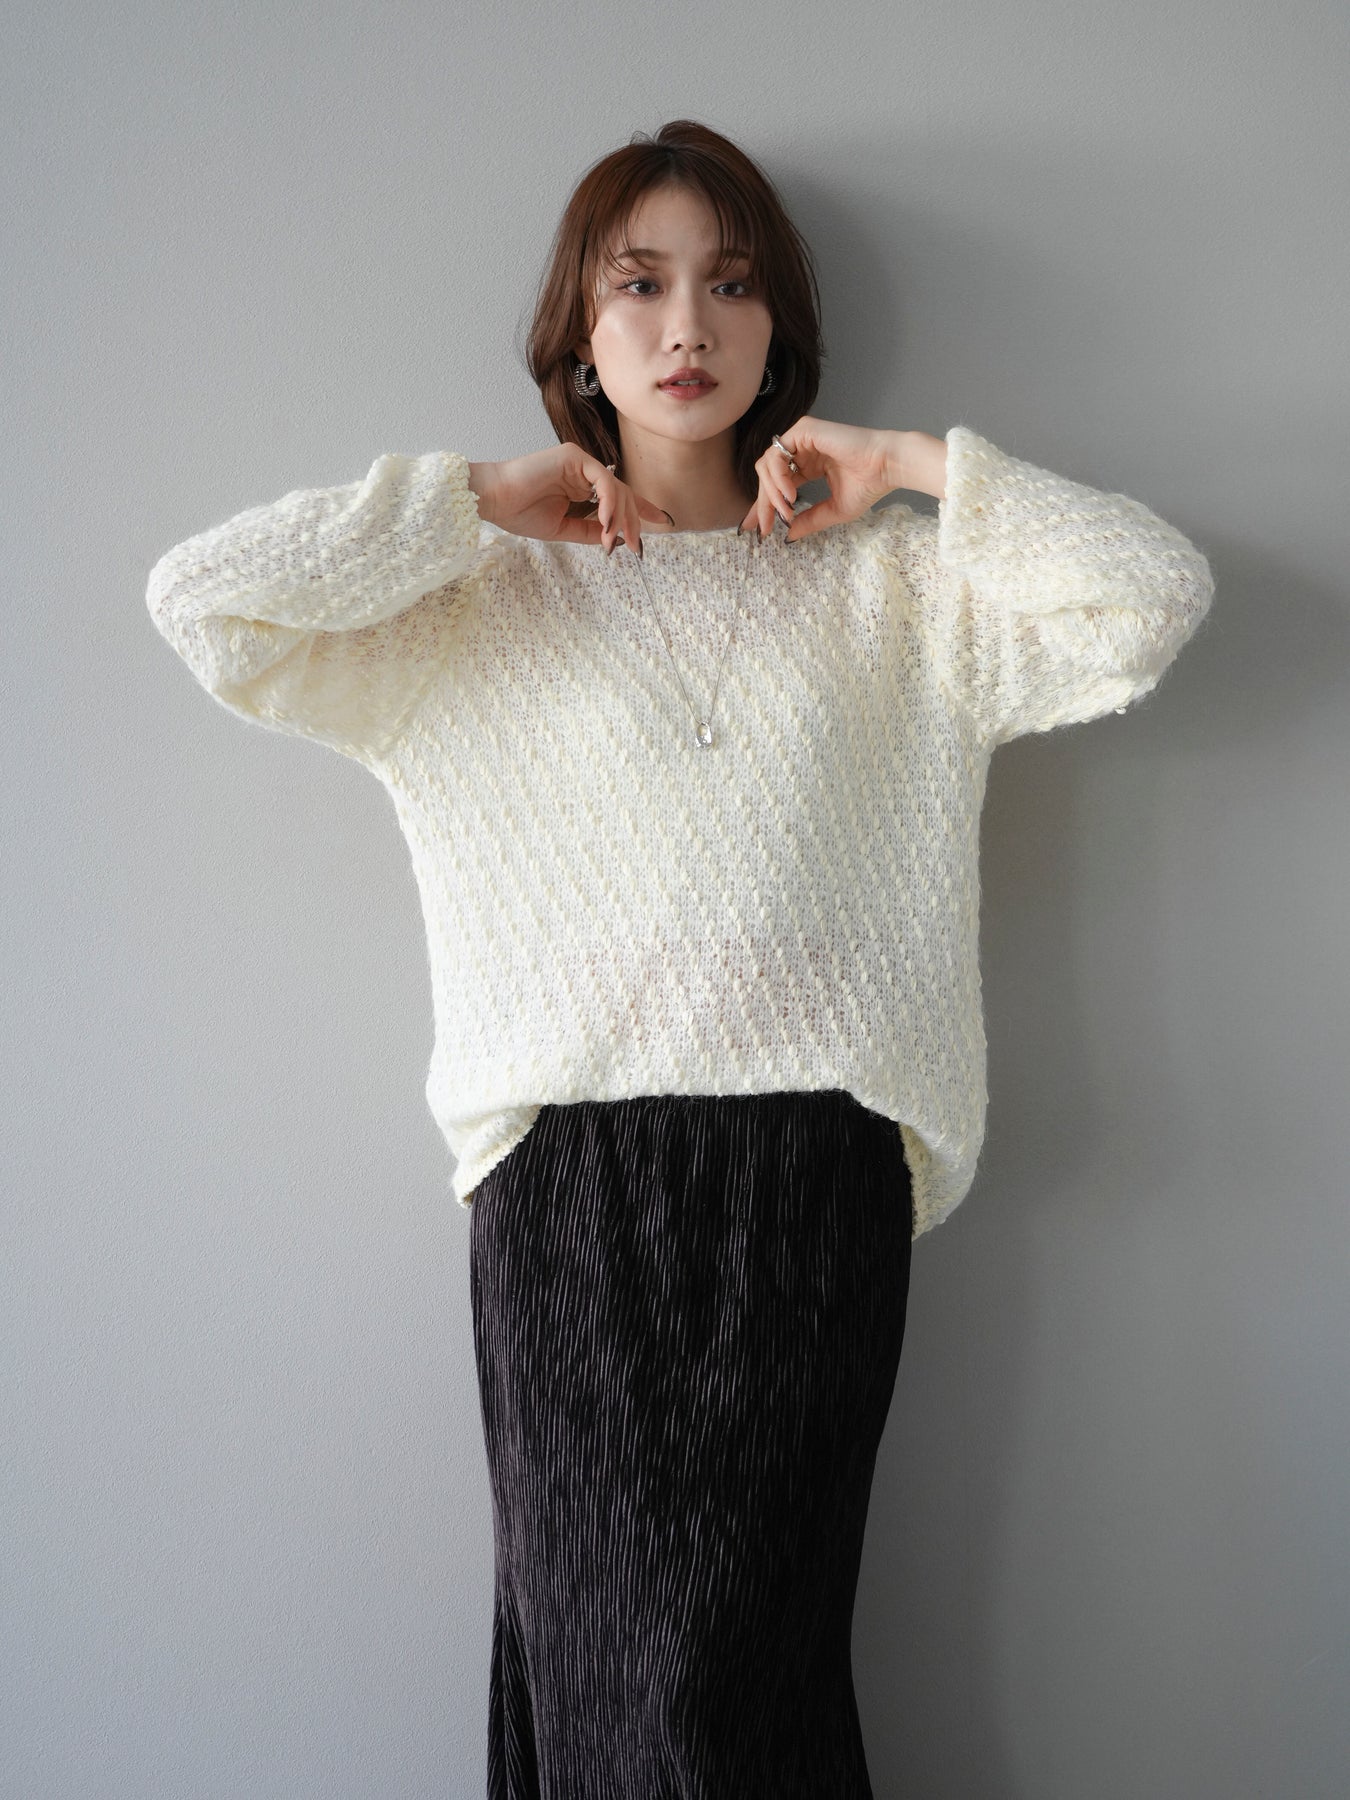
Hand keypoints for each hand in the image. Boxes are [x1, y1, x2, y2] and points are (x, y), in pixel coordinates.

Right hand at [467, 444, 670, 554]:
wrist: (494, 501)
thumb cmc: (520, 513)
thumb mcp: (563, 529)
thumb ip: (591, 530)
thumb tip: (619, 539)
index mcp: (580, 486)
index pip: (619, 496)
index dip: (642, 509)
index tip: (664, 524)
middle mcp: (583, 471)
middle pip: (622, 494)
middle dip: (634, 522)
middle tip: (638, 548)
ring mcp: (579, 461)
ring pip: (616, 488)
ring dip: (620, 518)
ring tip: (616, 541)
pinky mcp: (573, 456)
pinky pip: (602, 479)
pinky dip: (609, 502)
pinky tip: (606, 522)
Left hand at [741, 418, 916, 543]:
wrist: (886, 467)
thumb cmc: (868, 485)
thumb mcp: (832, 510)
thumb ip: (808, 520)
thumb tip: (787, 536)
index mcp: (808, 465)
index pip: (777, 484)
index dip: (765, 506)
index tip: (758, 529)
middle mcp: (802, 450)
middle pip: (767, 476)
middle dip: (763, 503)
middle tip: (765, 526)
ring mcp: (801, 438)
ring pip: (767, 465)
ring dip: (770, 492)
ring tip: (785, 510)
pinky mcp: (803, 430)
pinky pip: (776, 454)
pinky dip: (777, 476)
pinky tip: (789, 494)